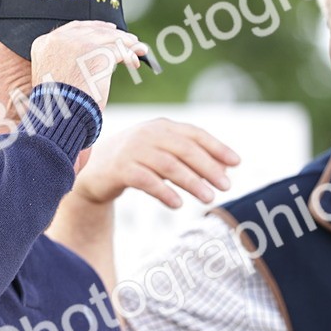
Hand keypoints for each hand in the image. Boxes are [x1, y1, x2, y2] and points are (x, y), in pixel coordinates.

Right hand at [30, 21, 147, 105]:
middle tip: (129, 39)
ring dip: (127, 43)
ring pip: (109, 37)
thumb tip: (88, 55)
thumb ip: (64, 60)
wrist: (59, 116)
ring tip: (138, 49)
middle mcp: (60, 39)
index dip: (95, 27)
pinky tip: (135, 62)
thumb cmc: (57, 104)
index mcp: (45, 43)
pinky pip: (119, 50)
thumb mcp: (53, 75)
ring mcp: (78, 45)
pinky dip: (130, 55)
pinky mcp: (97, 54)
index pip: (75, 28)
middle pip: (93, 30)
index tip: (109, 30)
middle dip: (114, 34)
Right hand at [72, 118, 239, 207]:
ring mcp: (133, 150)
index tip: (236, 163)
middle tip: (226, 186)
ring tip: (209, 198)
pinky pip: (146, 180)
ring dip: (192, 182)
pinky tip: (178, 204)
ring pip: (168, 165)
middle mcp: (148, 134)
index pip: (194, 134)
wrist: (94, 172)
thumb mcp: (162, 155)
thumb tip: (227, 169)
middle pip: (184, 149)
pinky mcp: (120, 168)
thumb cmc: (135, 163)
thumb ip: (190, 158)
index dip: (217, 147)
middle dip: (208, 167)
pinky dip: (164, 191)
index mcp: (162, 127)